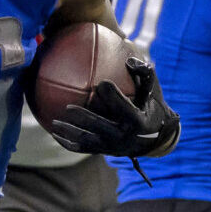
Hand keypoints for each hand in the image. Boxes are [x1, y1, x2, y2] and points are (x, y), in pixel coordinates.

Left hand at [46, 46, 177, 158]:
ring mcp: (112, 146)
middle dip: (83, 117)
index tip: (102, 83)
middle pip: (99, 125)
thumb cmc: (152, 106)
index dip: (111, 93)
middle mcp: (123, 135)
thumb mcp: (153, 90)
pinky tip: (54, 135)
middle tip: (67, 107)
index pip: (120, 106)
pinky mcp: (104, 151)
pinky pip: (83, 148)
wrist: (156, 137)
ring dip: (70, 132)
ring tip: (54, 122)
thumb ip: (144, 73)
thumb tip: (129, 60)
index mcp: (136, 120)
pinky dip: (68, 143)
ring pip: (87, 140)